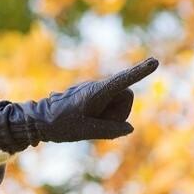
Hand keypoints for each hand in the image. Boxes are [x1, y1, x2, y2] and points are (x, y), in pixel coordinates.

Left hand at [0, 57, 158, 152]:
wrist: (38, 120)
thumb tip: (129, 128)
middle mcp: (97, 86)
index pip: (122, 80)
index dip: (140, 72)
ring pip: (118, 103)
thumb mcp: (86, 131)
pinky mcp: (92, 94)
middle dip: (119, 112)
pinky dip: (103, 116)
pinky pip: (109, 106)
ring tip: (87, 120)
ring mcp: (95, 89)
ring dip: (110, 115)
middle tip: (95, 122)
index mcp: (97, 92)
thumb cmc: (60, 125)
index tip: (155, 62)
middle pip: (126, 97)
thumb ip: (110, 130)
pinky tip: (84, 120)